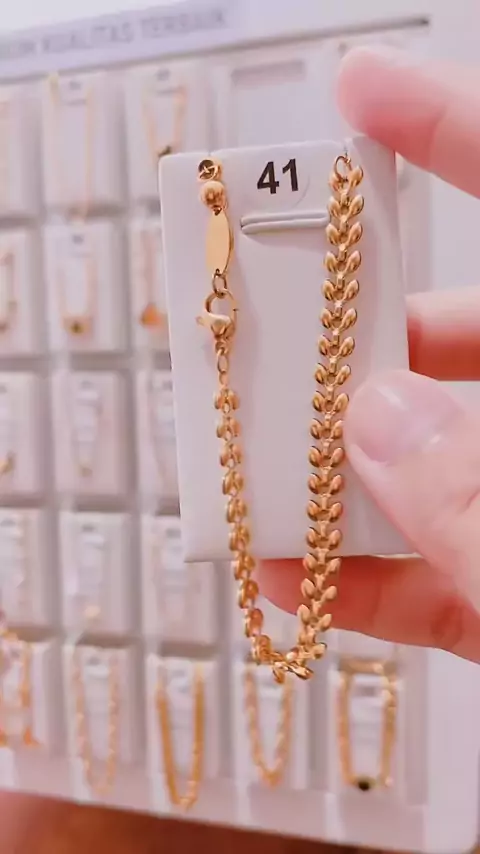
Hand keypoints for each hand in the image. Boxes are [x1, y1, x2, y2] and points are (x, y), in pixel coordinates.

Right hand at [258, 47, 479, 662]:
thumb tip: (377, 427)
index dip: (450, 128)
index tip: (361, 93)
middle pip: (464, 338)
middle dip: (359, 339)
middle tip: (279, 341)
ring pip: (438, 463)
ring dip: (341, 475)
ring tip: (265, 476)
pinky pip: (444, 571)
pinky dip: (369, 582)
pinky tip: (299, 584)